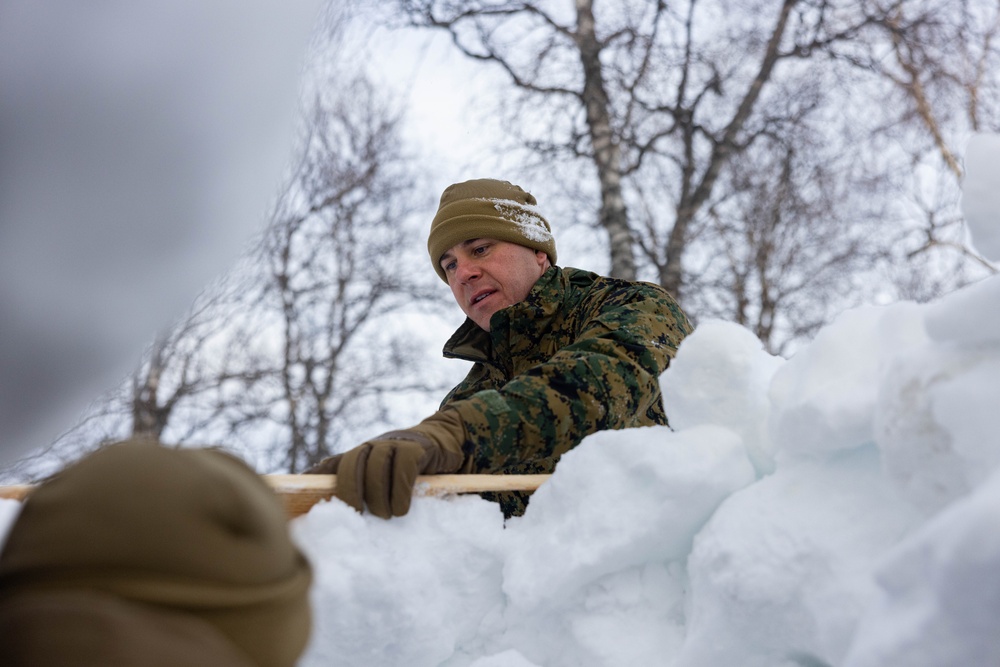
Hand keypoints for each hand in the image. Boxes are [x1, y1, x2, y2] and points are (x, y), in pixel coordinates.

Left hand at [305, 409, 466, 517]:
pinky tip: (402, 508)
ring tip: (387, 515)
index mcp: (357, 456)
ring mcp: (392, 444)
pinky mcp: (415, 447)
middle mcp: (371, 447)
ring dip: (379, 496)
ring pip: (376, 467)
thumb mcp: (380, 477)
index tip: (306, 499)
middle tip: (356, 515)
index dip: (317, 479)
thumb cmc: (406, 469)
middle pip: (352, 464)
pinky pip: (403, 468)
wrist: (440, 442)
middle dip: (350, 491)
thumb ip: (357, 486)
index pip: (332, 465)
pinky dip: (400, 491)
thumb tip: (320, 496)